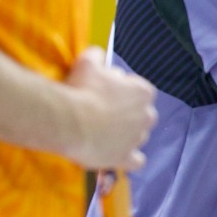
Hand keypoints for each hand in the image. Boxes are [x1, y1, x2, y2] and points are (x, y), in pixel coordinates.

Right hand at [63, 49, 156, 170]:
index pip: (138, 91)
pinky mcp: (126, 158)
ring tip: (102, 135)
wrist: (70, 119)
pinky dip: (129, 159)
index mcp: (143, 92)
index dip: (122, 93)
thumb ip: (97, 57)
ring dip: (125, 136)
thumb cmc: (81, 89)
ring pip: (137, 136)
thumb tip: (99, 55)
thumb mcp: (87, 63)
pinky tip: (117, 155)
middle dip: (127, 115)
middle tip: (103, 114)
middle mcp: (147, 115)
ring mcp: (138, 138)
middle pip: (141, 115)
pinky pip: (136, 161)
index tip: (105, 94)